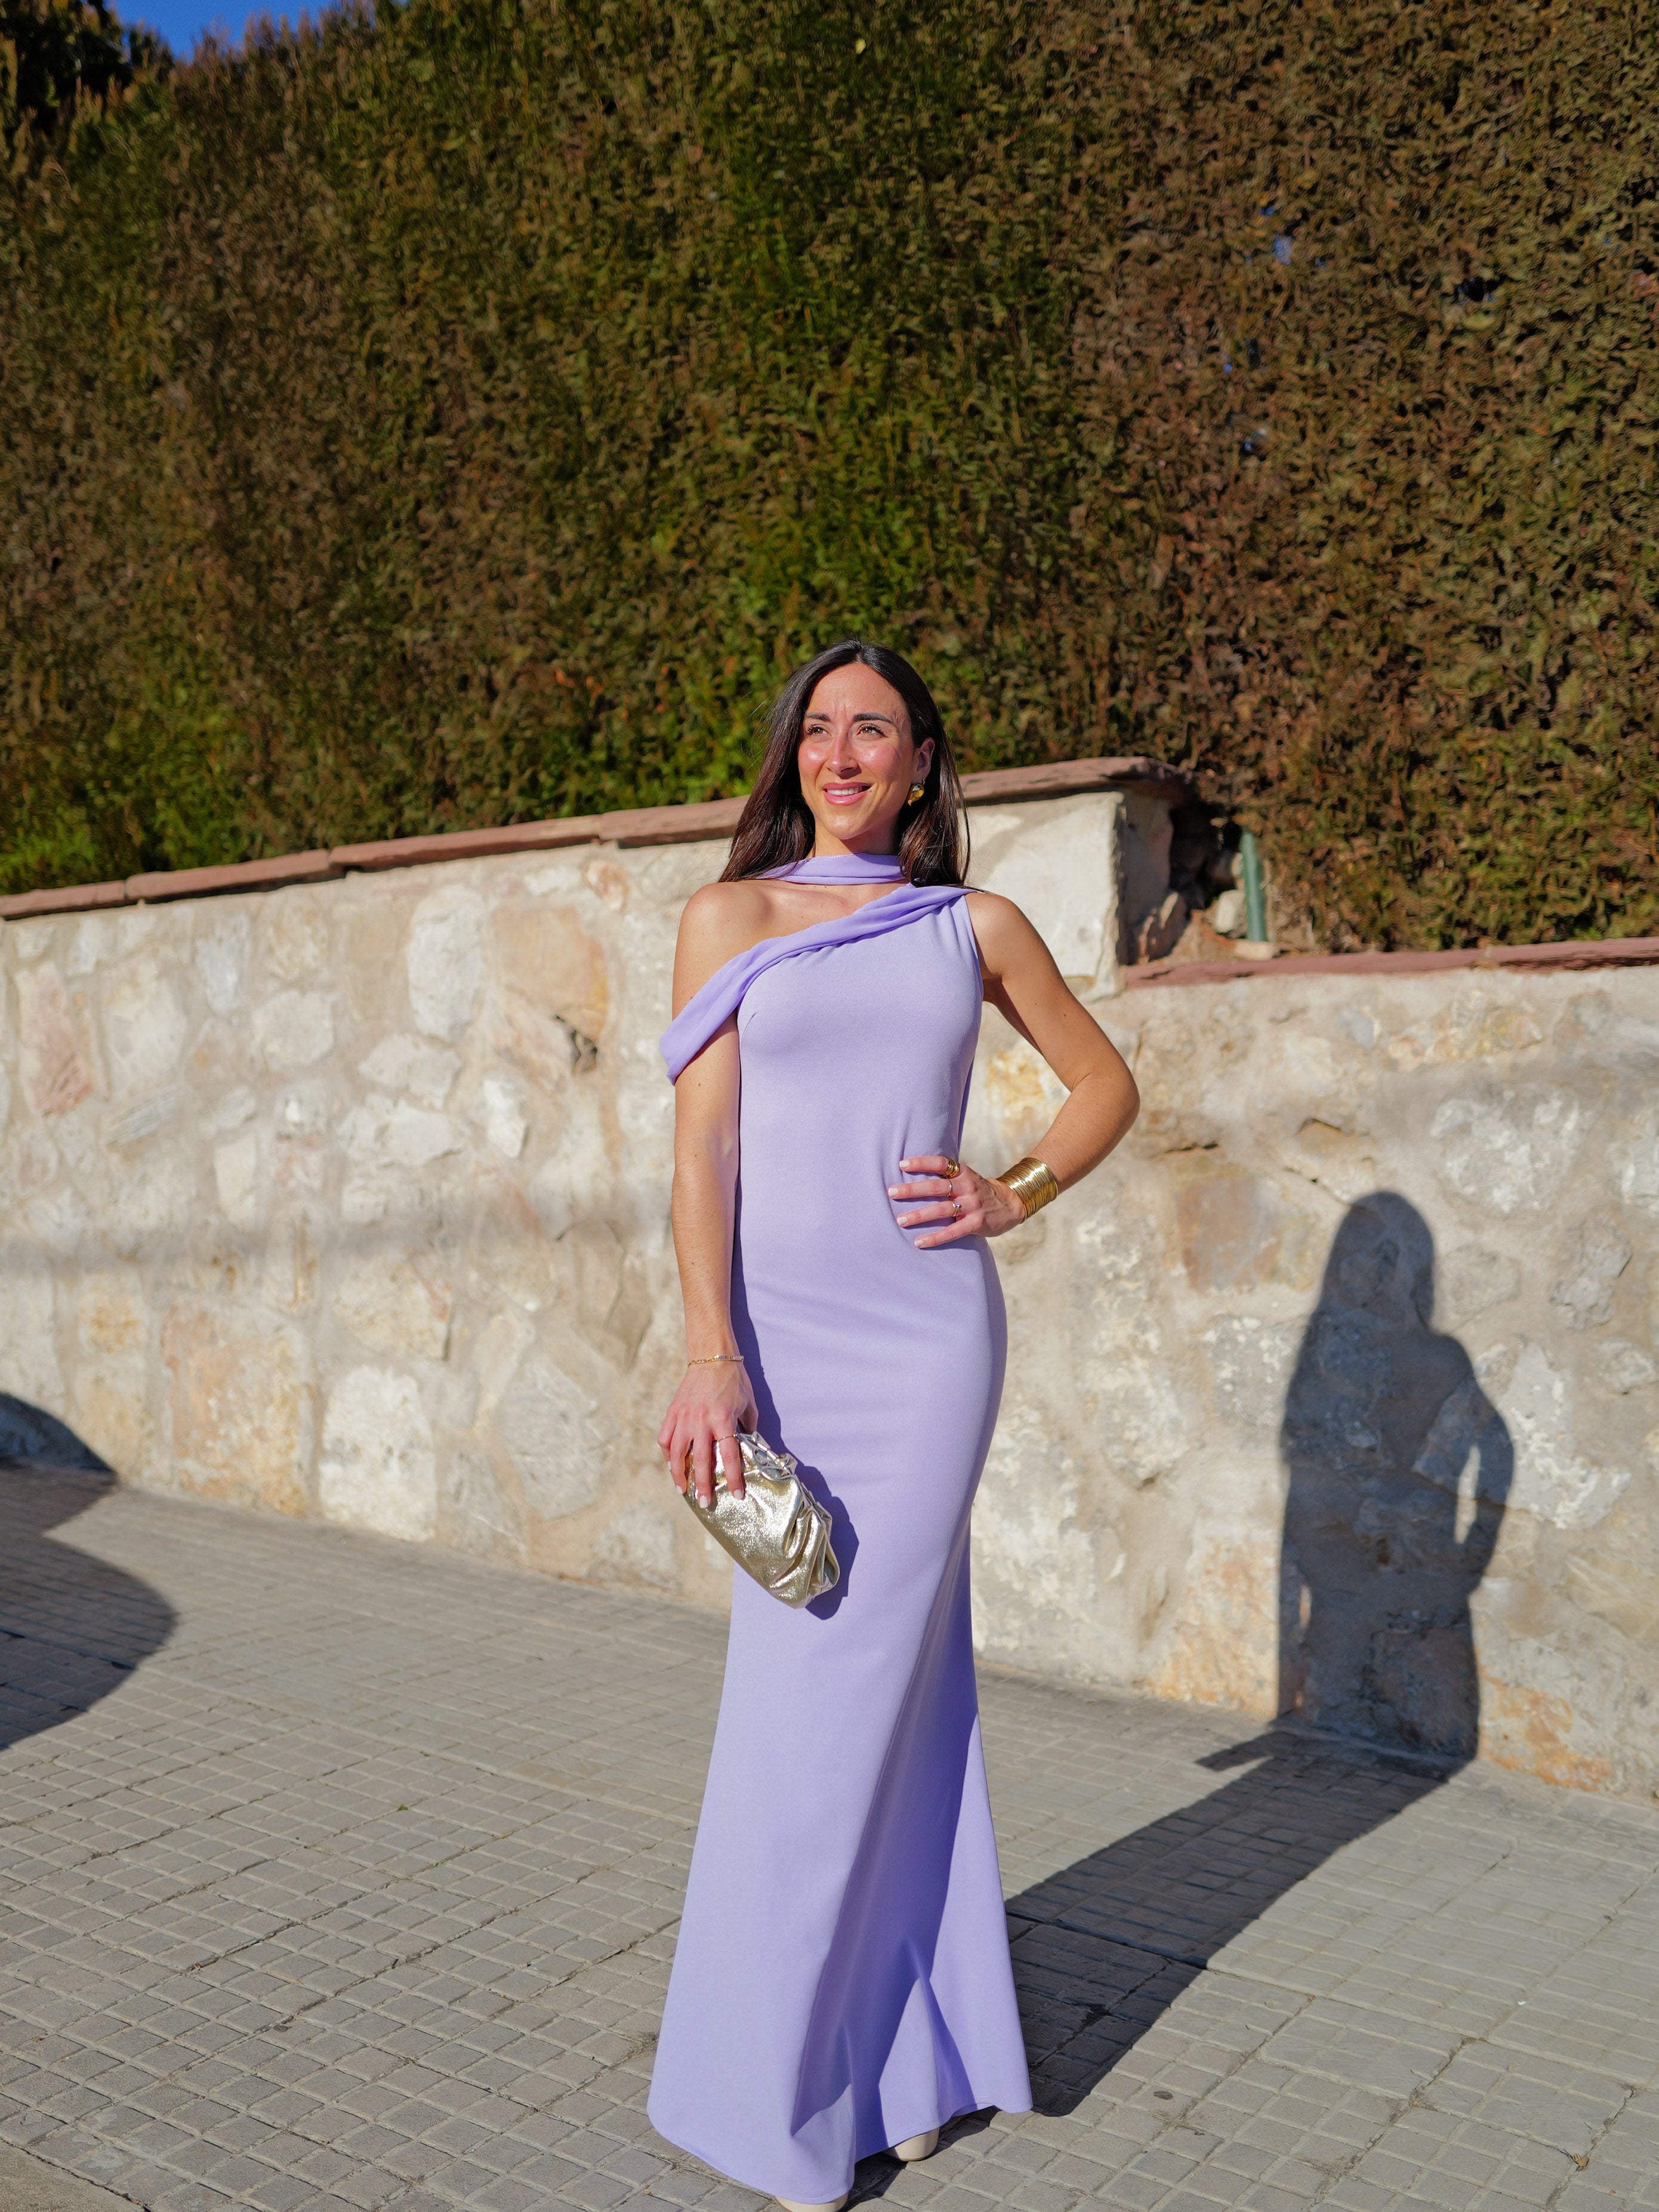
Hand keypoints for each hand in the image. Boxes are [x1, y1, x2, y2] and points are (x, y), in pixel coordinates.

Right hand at [658, 1356, 756, 1508]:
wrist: (711, 1354)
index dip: (732, 1477)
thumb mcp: (749, 1404)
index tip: (736, 1494)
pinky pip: (665, 1437)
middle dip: (703, 1484)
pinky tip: (671, 1465)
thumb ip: (749, 1428)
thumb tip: (749, 1448)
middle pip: (700, 1460)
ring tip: (683, 1490)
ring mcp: (684, 1416)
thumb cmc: (734, 1379)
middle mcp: (701, 1420)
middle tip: (704, 1503)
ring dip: (678, 1474)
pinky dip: (667, 1454)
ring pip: (676, 1453)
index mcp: (723, 1418)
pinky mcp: (673, 1411)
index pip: (728, 1455)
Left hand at [888, 1154, 1027, 1246]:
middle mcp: (967, 1187)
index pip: (941, 1163)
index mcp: (963, 1173)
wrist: (1010, 1204)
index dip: (921, 1162)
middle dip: (912, 1189)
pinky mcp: (977, 1223)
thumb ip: (946, 1178)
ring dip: (919, 1215)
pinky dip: (935, 1237)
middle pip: (936, 1187)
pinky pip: (952, 1232)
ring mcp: (973, 1205)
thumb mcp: (966, 1178)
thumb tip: (912, 1177)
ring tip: (900, 1220)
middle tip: (891, 1192)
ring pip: (941, 1209)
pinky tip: (919, 1242)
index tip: (901, 1164)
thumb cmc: (979, 1191)